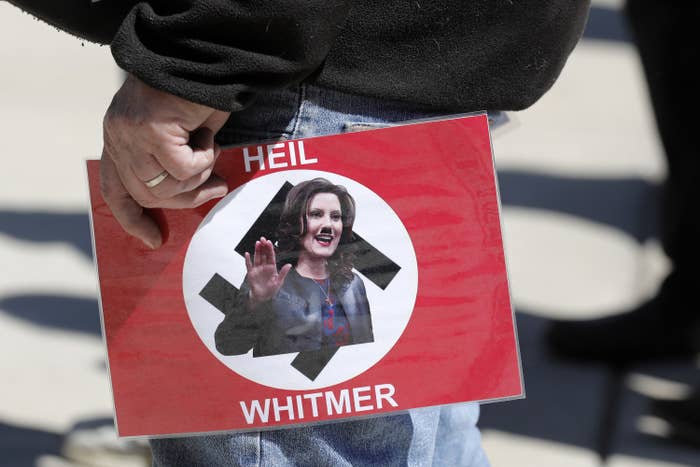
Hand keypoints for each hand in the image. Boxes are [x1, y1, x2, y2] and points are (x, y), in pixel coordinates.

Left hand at [100, 74, 230, 247]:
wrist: (202, 60)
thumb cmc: (195, 95)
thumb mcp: (178, 135)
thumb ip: (171, 162)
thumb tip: (189, 196)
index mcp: (119, 138)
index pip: (114, 189)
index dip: (132, 218)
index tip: (153, 240)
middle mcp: (118, 137)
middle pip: (147, 195)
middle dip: (186, 198)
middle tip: (217, 188)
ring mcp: (131, 135)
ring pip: (166, 186)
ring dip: (198, 174)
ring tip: (211, 151)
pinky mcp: (151, 132)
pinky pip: (183, 168)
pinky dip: (204, 158)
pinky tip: (207, 136)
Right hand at [245, 237, 292, 304]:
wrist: (263, 297)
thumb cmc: (271, 290)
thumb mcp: (279, 282)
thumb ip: (283, 273)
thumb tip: (289, 265)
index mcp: (272, 267)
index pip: (271, 256)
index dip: (270, 249)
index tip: (269, 242)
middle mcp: (264, 266)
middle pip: (264, 254)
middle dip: (263, 246)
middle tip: (262, 239)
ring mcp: (257, 269)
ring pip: (257, 257)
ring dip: (257, 250)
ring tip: (257, 243)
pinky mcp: (251, 273)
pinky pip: (249, 265)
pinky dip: (247, 260)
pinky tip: (247, 254)